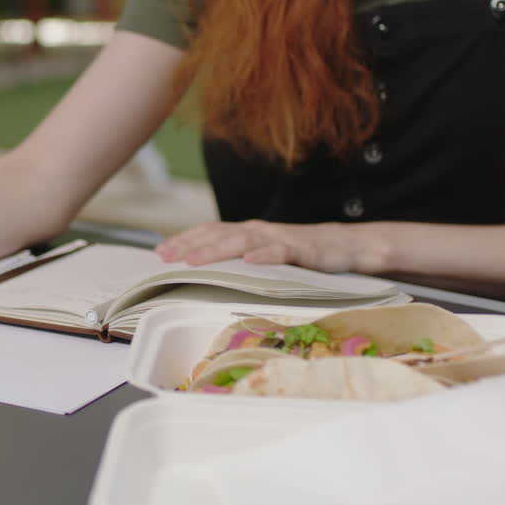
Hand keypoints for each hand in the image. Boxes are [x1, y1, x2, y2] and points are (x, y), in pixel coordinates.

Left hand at [154, 220, 390, 274]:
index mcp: (246, 233)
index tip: (160, 253)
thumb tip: (201, 272)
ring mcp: (279, 239)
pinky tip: (250, 262)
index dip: (184, 240)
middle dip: (190, 245)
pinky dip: (265, 255)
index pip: (209, 232)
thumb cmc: (297, 255)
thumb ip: (237, 260)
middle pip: (219, 234)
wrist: (344, 247)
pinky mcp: (303, 250)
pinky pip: (282, 251)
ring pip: (243, 242)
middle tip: (167, 257)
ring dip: (217, 249)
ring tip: (195, 259)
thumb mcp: (262, 256)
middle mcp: (258, 232)